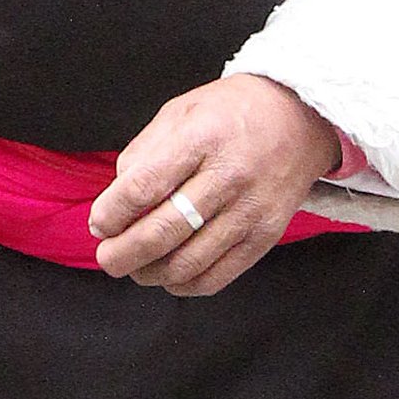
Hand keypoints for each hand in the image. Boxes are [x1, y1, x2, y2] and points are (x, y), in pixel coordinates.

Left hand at [88, 74, 341, 296]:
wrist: (299, 117)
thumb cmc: (230, 114)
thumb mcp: (179, 113)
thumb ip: (142, 155)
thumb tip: (113, 205)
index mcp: (201, 138)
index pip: (144, 186)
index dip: (112, 213)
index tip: (99, 223)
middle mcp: (230, 176)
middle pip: (163, 231)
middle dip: (123, 254)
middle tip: (107, 257)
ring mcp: (251, 210)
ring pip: (188, 263)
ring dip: (150, 273)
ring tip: (135, 267)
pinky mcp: (266, 236)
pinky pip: (217, 277)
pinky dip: (184, 285)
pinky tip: (169, 275)